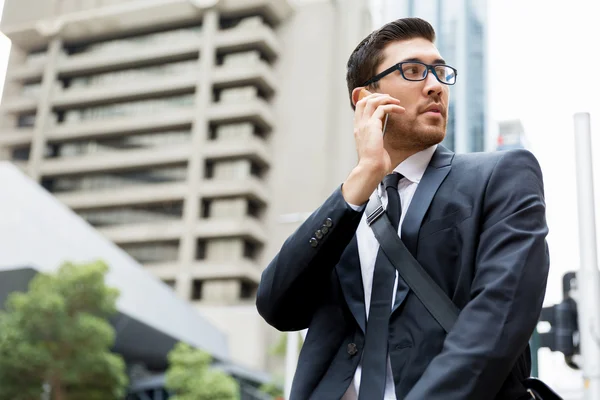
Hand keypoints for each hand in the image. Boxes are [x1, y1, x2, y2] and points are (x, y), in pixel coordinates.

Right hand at [342, 90, 404, 205]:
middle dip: (377, 96)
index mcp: (358, 129)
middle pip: (363, 100)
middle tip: (389, 98)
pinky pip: (382, 109)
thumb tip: (382, 132)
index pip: (360, 108)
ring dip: (385, 98)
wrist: (371, 168)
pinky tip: (400, 110)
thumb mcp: (373, 146)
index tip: (382, 101)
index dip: (370, 101)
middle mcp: (359, 125)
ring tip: (396, 102)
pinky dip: (392, 107)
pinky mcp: (373, 125)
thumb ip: (375, 136)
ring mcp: (364, 124)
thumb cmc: (374, 162)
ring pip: (372, 101)